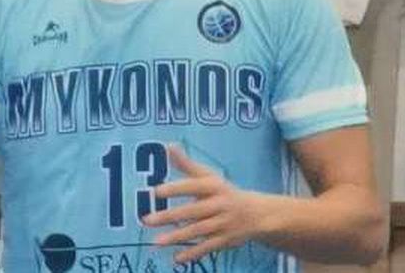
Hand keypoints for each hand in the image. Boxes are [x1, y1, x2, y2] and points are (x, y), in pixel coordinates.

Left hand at [143, 144, 267, 263]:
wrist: (257, 214)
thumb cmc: (223, 192)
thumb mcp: (208, 176)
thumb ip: (186, 164)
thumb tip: (168, 145)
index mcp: (213, 186)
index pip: (193, 186)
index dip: (175, 188)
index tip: (156, 191)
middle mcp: (219, 204)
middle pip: (192, 211)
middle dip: (169, 216)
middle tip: (147, 220)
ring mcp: (222, 223)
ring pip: (198, 231)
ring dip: (177, 237)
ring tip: (156, 242)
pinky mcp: (225, 240)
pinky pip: (207, 247)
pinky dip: (193, 253)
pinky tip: (176, 259)